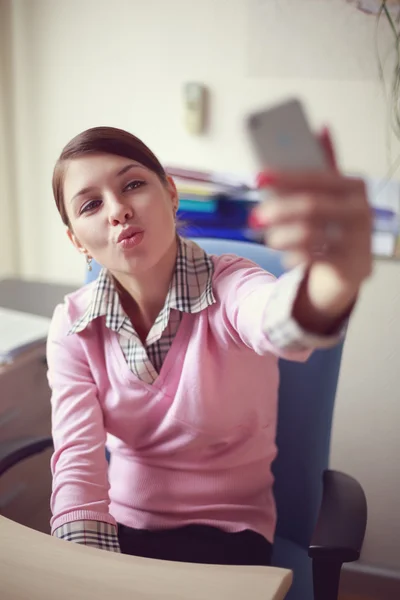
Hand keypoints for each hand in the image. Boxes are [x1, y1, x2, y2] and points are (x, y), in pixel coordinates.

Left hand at [249, 129, 372, 331]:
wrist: (350, 268)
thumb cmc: (334, 225)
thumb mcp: (329, 196)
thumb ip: (321, 168)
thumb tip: (320, 129)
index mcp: (354, 186)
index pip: (317, 177)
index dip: (286, 177)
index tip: (260, 177)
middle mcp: (361, 211)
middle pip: (311, 206)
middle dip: (278, 210)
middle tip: (256, 216)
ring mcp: (357, 240)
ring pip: (308, 235)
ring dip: (281, 236)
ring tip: (271, 238)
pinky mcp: (349, 265)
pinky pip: (311, 258)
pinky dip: (292, 256)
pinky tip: (287, 255)